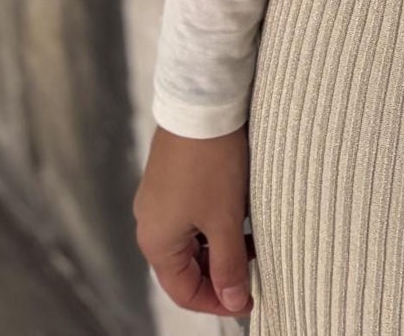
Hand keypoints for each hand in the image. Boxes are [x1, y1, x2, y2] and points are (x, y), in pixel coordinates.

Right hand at [134, 122, 254, 317]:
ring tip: (251, 239)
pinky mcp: (170, 178)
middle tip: (253, 270)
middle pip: (186, 266)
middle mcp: (150, 223)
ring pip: (191, 239)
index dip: (217, 301)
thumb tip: (234, 302)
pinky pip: (191, 214)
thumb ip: (229, 266)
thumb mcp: (225, 220)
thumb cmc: (210, 161)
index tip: (248, 298)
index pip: (183, 291)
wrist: (202, 101)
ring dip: (220, 245)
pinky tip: (238, 212)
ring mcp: (158, 199)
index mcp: (156, 241)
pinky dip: (214, 222)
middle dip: (220, 271)